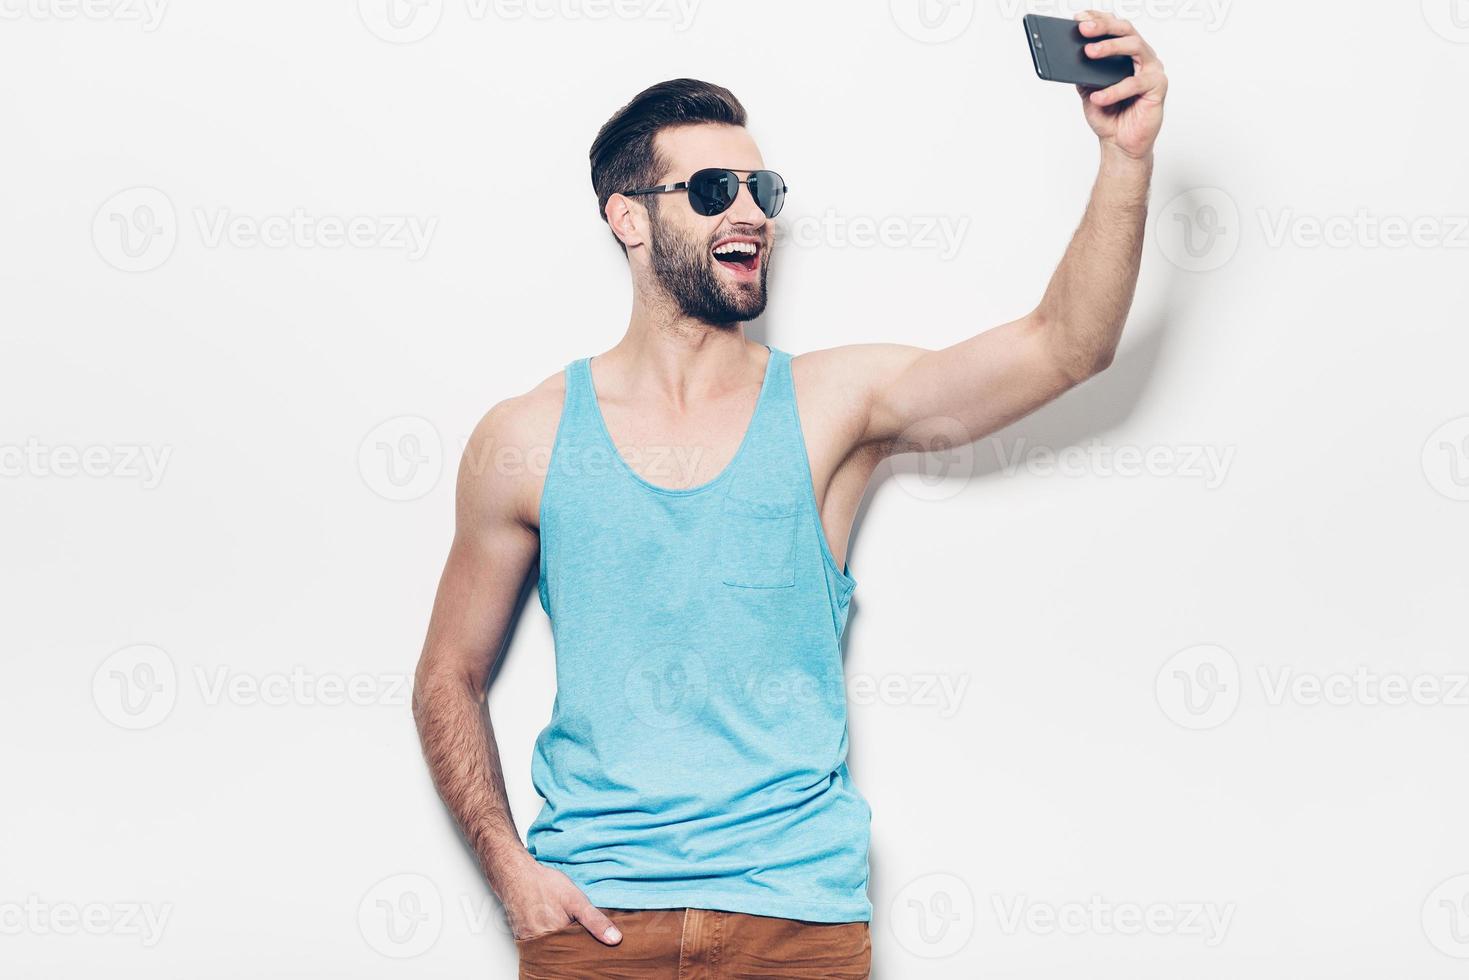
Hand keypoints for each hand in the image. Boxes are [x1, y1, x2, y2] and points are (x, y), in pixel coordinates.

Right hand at [500, 858, 622, 944]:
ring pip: (552, 952)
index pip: (580, 954)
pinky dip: (549, 942)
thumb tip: (615, 939)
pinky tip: (552, 928)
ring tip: (563, 926)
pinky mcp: (523, 940)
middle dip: (575, 948)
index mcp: (557, 938)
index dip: (589, 949)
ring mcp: (530, 944)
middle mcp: (541, 946)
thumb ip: (595, 921)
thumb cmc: (544, 885)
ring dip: (561, 945)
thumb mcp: (576, 900)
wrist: (516, 875)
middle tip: (577, 931)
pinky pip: (540, 947)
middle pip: (565, 955)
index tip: (597, 946)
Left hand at [1075, 11, 1167, 159]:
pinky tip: (1098, 96)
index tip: (1078, 18)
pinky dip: (1115, 90)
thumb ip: (1083, 73)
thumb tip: (1070, 56)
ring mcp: (1151, 69)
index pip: (1114, 28)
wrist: (1120, 144)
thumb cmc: (1108, 116)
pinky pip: (1136, 83)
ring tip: (1089, 52)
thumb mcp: (1088, 91)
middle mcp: (1141, 57)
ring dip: (1111, 47)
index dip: (1098, 19)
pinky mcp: (1157, 87)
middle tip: (1083, 28)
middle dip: (1103, 26)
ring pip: (1135, 47)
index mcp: (1125, 54)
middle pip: (1125, 30)